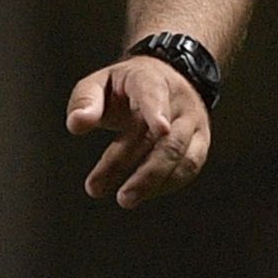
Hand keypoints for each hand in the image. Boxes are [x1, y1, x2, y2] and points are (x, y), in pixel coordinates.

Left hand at [64, 54, 209, 208]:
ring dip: (151, 181)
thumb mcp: (100, 82)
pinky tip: (143, 193)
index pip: (155, 94)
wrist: (164, 79)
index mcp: (150, 79)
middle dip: (139, 167)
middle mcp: (178, 101)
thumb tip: (76, 124)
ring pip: (180, 155)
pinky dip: (167, 183)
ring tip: (124, 198)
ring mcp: (193, 122)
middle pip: (165, 138)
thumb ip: (85, 100)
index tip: (160, 129)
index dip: (158, 111)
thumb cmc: (126, 86)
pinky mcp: (200, 141)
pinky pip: (190, 166)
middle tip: (100, 187)